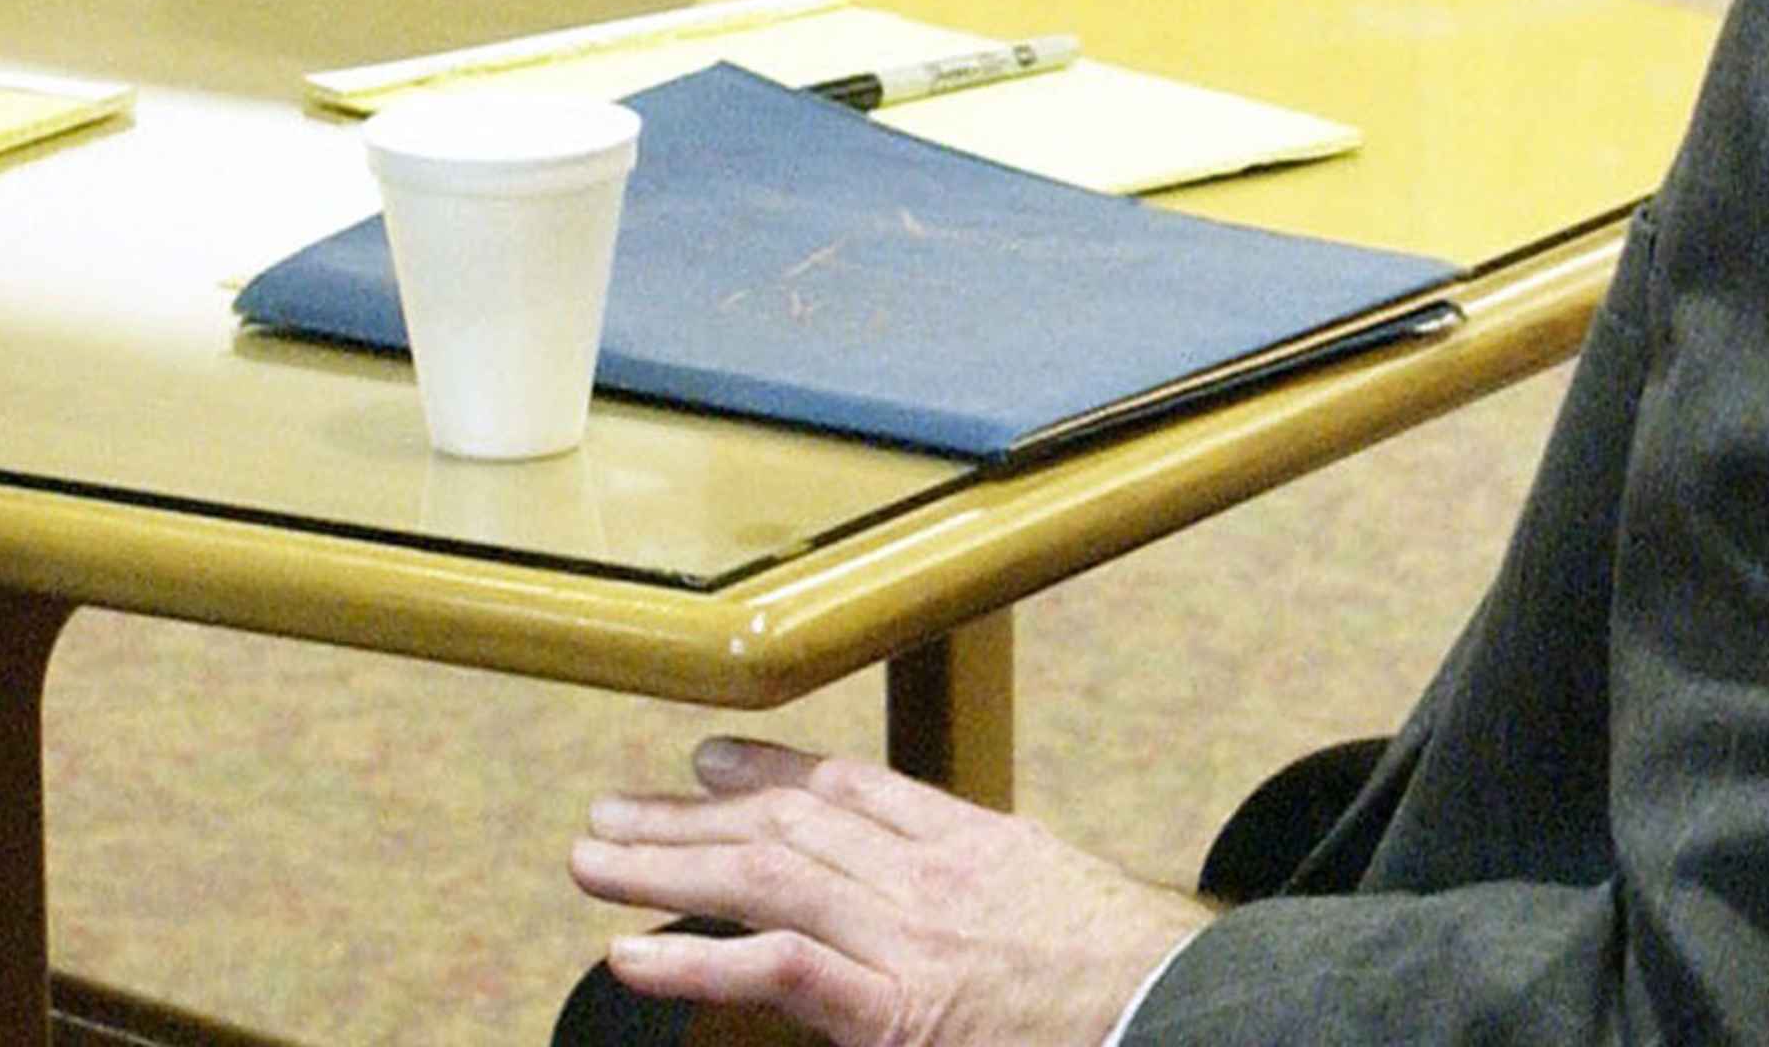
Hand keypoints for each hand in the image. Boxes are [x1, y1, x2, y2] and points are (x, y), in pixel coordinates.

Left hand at [569, 737, 1216, 1046]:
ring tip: (589, 862)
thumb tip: (963, 914)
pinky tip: (630, 955)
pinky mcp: (894, 1007)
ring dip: (663, 868)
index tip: (710, 760)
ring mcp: (906, 937)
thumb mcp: (1067, 907)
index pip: (851, 792)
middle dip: (688, 818)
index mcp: (973, 846)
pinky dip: (696, 957)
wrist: (1180, 1009)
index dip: (771, 769)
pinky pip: (777, 969)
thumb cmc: (1140, 980)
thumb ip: (997, 895)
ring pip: (762, 879)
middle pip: (784, 828)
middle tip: (610, 810)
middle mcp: (927, 876)